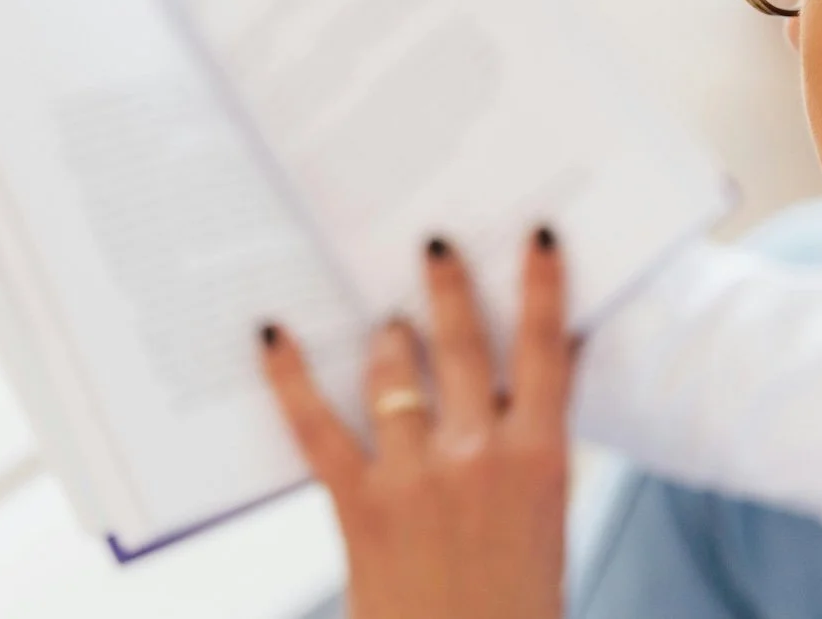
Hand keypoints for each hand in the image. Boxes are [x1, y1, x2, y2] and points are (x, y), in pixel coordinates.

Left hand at [260, 229, 575, 618]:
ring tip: (385, 315)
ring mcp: (416, 478)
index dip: (542, 289)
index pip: (546, 351)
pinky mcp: (361, 508)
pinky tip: (273, 337)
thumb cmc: (516, 611)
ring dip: (388, 333)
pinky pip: (317, 426)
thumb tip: (534, 379)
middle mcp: (478, 456)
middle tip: (433, 243)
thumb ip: (535, 449)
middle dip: (448, 286)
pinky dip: (291, 377)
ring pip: (395, 372)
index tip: (537, 239)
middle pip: (463, 344)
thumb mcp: (548, 524)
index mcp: (540, 461)